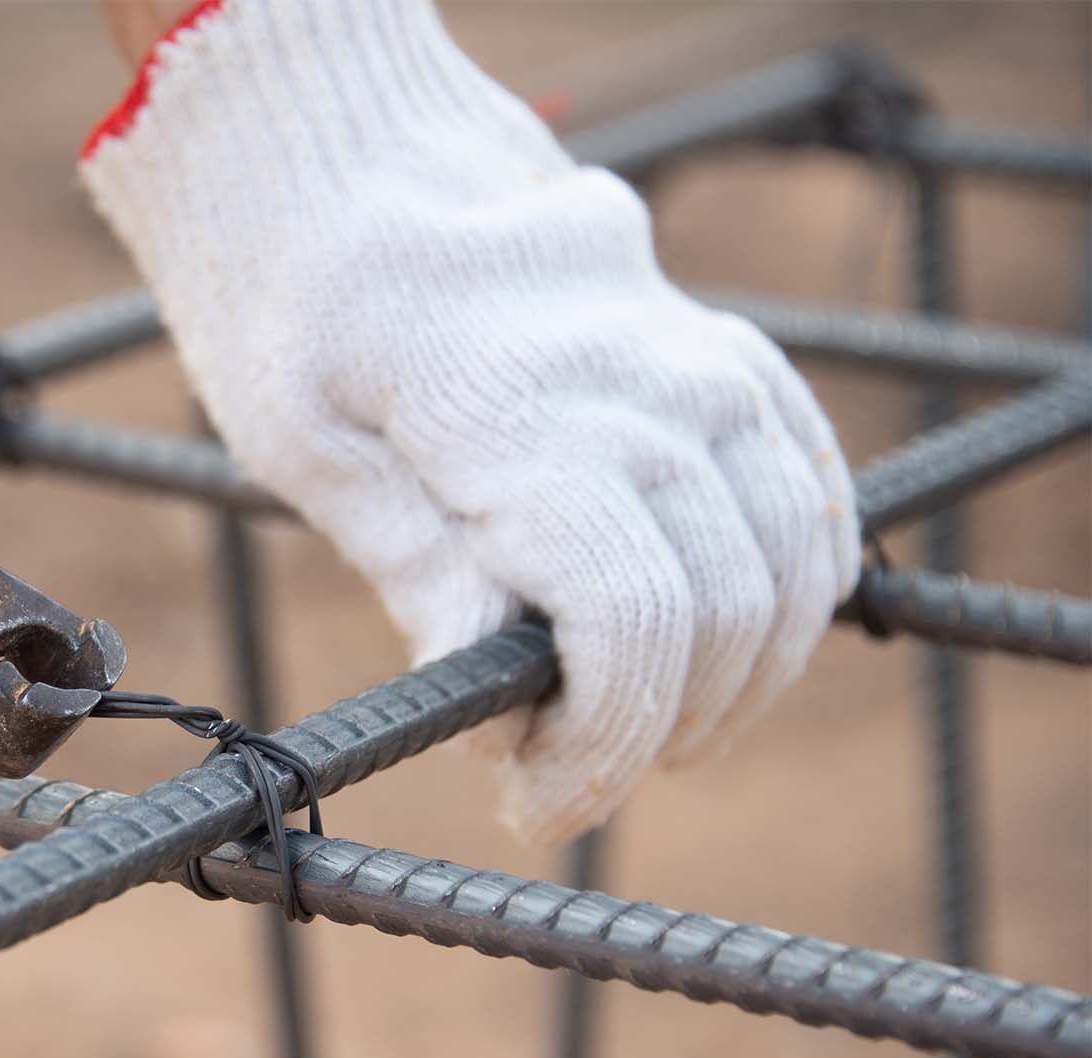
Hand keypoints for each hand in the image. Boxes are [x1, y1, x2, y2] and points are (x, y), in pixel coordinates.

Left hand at [81, 0, 858, 845]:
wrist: (362, 185)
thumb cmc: (306, 317)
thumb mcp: (307, 446)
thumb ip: (420, 572)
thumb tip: (501, 713)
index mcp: (524, 414)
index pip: (628, 624)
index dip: (600, 750)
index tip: (537, 809)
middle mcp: (647, 385)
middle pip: (724, 612)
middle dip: (656, 733)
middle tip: (566, 776)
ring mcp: (708, 364)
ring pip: (792, 567)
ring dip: (735, 681)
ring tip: (637, 725)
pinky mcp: (736, 361)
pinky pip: (813, 499)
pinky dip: (787, 595)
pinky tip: (716, 645)